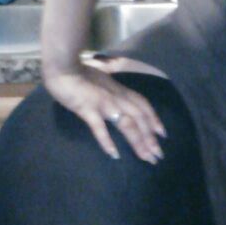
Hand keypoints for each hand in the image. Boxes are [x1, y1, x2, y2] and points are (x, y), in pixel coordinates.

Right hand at [43, 61, 166, 161]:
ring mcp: (104, 104)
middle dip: (150, 138)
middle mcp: (117, 97)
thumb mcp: (102, 78)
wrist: (62, 67)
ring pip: (126, 124)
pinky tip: (114, 154)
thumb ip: (111, 89)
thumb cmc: (79, 73)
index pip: (143, 105)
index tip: (163, 134)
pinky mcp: (88, 109)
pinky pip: (99, 128)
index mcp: (121, 90)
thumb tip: (117, 95)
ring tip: (146, 157)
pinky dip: (107, 141)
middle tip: (158, 156)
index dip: (154, 119)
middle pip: (139, 119)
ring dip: (138, 141)